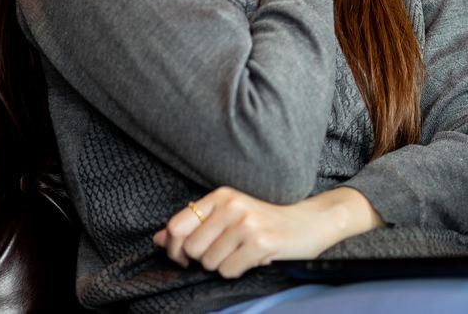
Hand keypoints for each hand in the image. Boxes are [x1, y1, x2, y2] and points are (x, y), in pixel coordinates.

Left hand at [153, 186, 384, 277]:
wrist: (309, 223)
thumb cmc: (266, 222)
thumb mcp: (229, 216)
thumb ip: (194, 225)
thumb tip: (157, 239)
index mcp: (222, 196)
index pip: (176, 226)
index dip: (175, 247)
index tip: (187, 255)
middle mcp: (233, 205)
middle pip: (191, 249)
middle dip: (203, 260)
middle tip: (225, 253)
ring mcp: (247, 223)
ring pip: (209, 263)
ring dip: (223, 266)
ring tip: (241, 253)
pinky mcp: (260, 242)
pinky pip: (228, 271)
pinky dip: (237, 271)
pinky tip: (252, 259)